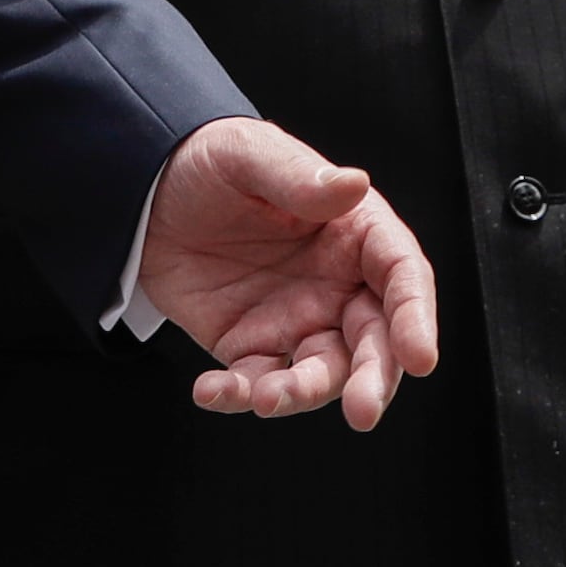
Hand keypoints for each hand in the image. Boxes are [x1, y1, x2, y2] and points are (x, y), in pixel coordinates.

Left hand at [136, 116, 439, 429]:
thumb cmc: (209, 161)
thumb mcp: (247, 155)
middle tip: (362, 411)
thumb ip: (297, 177)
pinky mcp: (252, 346)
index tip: (420, 356)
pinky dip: (240, 394)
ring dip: (301, 394)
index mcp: (354, 232)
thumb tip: (354, 183)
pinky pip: (258, 381)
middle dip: (373, 379)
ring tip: (266, 398)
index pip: (401, 277)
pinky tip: (212, 390)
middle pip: (374, 341)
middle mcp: (337, 284)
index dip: (416, 317)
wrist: (145, 190)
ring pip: (321, 372)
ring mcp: (297, 319)